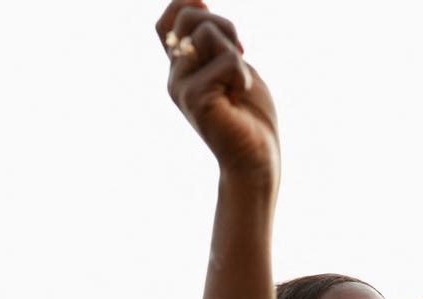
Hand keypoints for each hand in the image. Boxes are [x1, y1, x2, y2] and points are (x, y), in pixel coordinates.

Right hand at [156, 1, 279, 179]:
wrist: (255, 158)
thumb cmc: (249, 115)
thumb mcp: (232, 66)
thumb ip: (216, 42)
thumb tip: (197, 1)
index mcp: (183, 68)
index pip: (168, 21)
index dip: (187, 5)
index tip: (219, 26)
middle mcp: (175, 76)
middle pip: (188, 17)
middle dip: (224, 24)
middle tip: (241, 54)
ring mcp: (181, 87)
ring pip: (206, 33)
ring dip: (234, 52)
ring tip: (238, 83)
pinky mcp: (195, 98)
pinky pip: (225, 60)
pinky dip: (241, 74)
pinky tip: (239, 97)